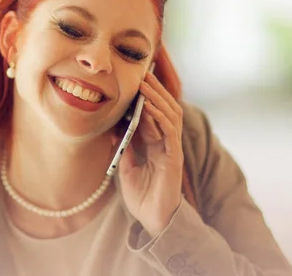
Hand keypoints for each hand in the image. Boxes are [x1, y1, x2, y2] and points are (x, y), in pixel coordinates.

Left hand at [116, 71, 183, 235]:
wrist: (153, 220)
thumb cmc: (142, 196)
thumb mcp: (127, 166)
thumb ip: (126, 146)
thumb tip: (117, 126)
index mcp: (156, 143)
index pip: (154, 112)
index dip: (146, 96)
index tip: (134, 79)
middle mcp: (166, 142)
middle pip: (166, 108)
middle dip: (154, 89)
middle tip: (141, 72)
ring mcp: (172, 148)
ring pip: (170, 114)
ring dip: (156, 97)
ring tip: (144, 82)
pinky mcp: (174, 156)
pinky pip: (169, 130)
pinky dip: (158, 115)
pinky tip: (147, 106)